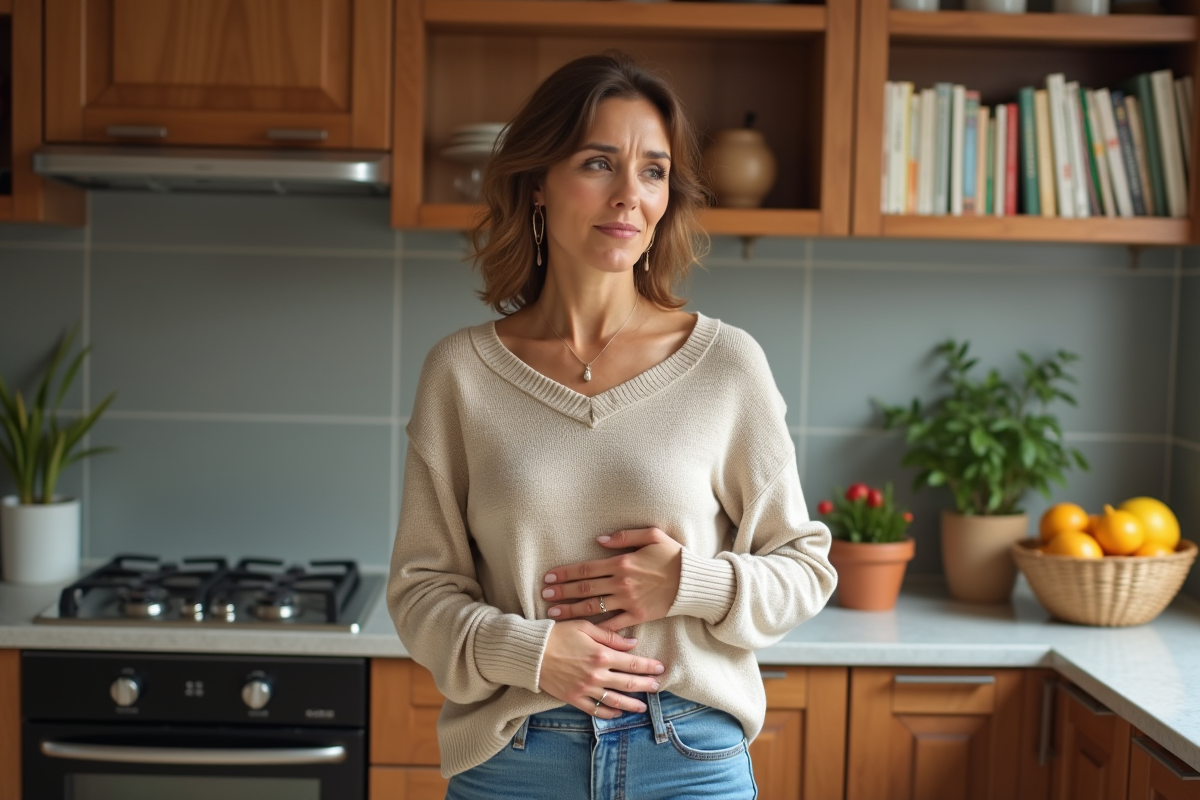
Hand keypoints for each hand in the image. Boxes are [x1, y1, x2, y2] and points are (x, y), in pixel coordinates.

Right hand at [539, 620, 664, 718]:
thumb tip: (633, 643)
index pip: (633, 663)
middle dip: (646, 685)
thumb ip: (610, 636)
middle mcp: (596, 674)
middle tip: (657, 687)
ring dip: (631, 704)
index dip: (649, 666)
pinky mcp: (573, 698)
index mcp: (601, 655)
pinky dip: (608, 714)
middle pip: (628, 683)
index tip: (661, 668)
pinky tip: (617, 714)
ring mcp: (585, 689)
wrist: (531, 652)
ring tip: (643, 707)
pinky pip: (594, 710)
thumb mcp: (585, 627)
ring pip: (614, 700)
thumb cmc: (557, 634)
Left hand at [542, 527, 682, 631]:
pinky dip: (597, 628)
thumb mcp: (652, 535)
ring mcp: (628, 601)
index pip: (586, 568)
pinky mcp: (637, 616)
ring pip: (593, 607)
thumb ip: (624, 537)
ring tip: (554, 612)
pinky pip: (613, 624)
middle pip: (584, 589)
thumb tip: (599, 540)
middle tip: (544, 594)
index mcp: (622, 563)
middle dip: (562, 592)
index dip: (566, 573)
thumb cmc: (673, 556)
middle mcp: (621, 583)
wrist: (693, 582)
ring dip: (571, 610)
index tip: (550, 576)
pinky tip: (582, 630)